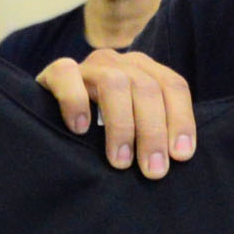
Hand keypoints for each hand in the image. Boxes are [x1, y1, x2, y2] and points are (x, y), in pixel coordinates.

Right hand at [36, 49, 196, 177]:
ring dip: (121, 125)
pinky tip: (80, 130)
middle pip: (147, 88)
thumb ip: (154, 131)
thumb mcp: (134, 126)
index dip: (181, 120)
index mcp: (145, 71)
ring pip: (114, 83)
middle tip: (153, 170)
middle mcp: (120, 63)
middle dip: (153, 132)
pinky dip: (75, 102)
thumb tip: (178, 158)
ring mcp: (89, 66)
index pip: (173, 86)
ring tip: (120, 161)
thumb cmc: (101, 129)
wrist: (52, 114)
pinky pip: (67, 76)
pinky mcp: (56, 72)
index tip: (180, 156)